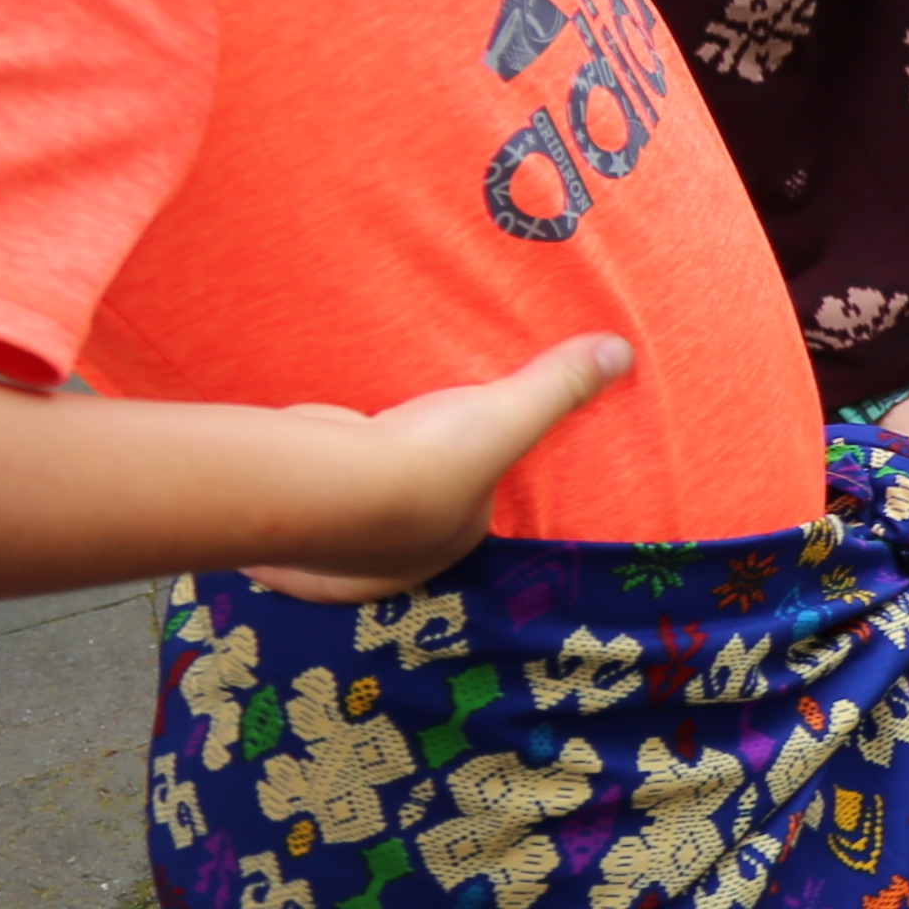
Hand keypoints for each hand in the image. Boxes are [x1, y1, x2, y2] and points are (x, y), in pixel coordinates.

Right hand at [245, 332, 632, 600]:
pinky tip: (293, 464)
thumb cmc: (430, 460)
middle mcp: (392, 557)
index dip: (464, 484)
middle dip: (399, 495)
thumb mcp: (510, 413)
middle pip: (400, 518)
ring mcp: (333, 548)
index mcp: (449, 541)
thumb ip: (559, 384)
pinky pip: (300, 501)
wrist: (327, 481)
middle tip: (399, 453)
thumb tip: (622, 350)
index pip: (464, 513)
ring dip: (344, 493)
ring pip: (347, 514)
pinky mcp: (286, 522)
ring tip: (348, 456)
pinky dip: (296, 487)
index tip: (458, 451)